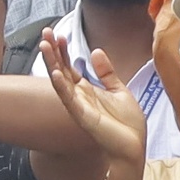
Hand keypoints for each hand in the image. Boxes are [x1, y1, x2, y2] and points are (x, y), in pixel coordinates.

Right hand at [40, 29, 148, 168]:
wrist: (134, 147)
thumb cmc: (127, 124)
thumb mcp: (119, 90)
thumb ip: (106, 73)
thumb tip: (96, 51)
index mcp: (87, 91)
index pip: (70, 66)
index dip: (64, 50)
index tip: (58, 34)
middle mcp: (79, 97)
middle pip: (61, 70)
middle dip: (53, 51)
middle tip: (45, 32)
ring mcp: (79, 107)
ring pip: (61, 82)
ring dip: (52, 63)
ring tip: (44, 46)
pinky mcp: (84, 117)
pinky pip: (69, 100)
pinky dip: (61, 86)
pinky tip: (55, 73)